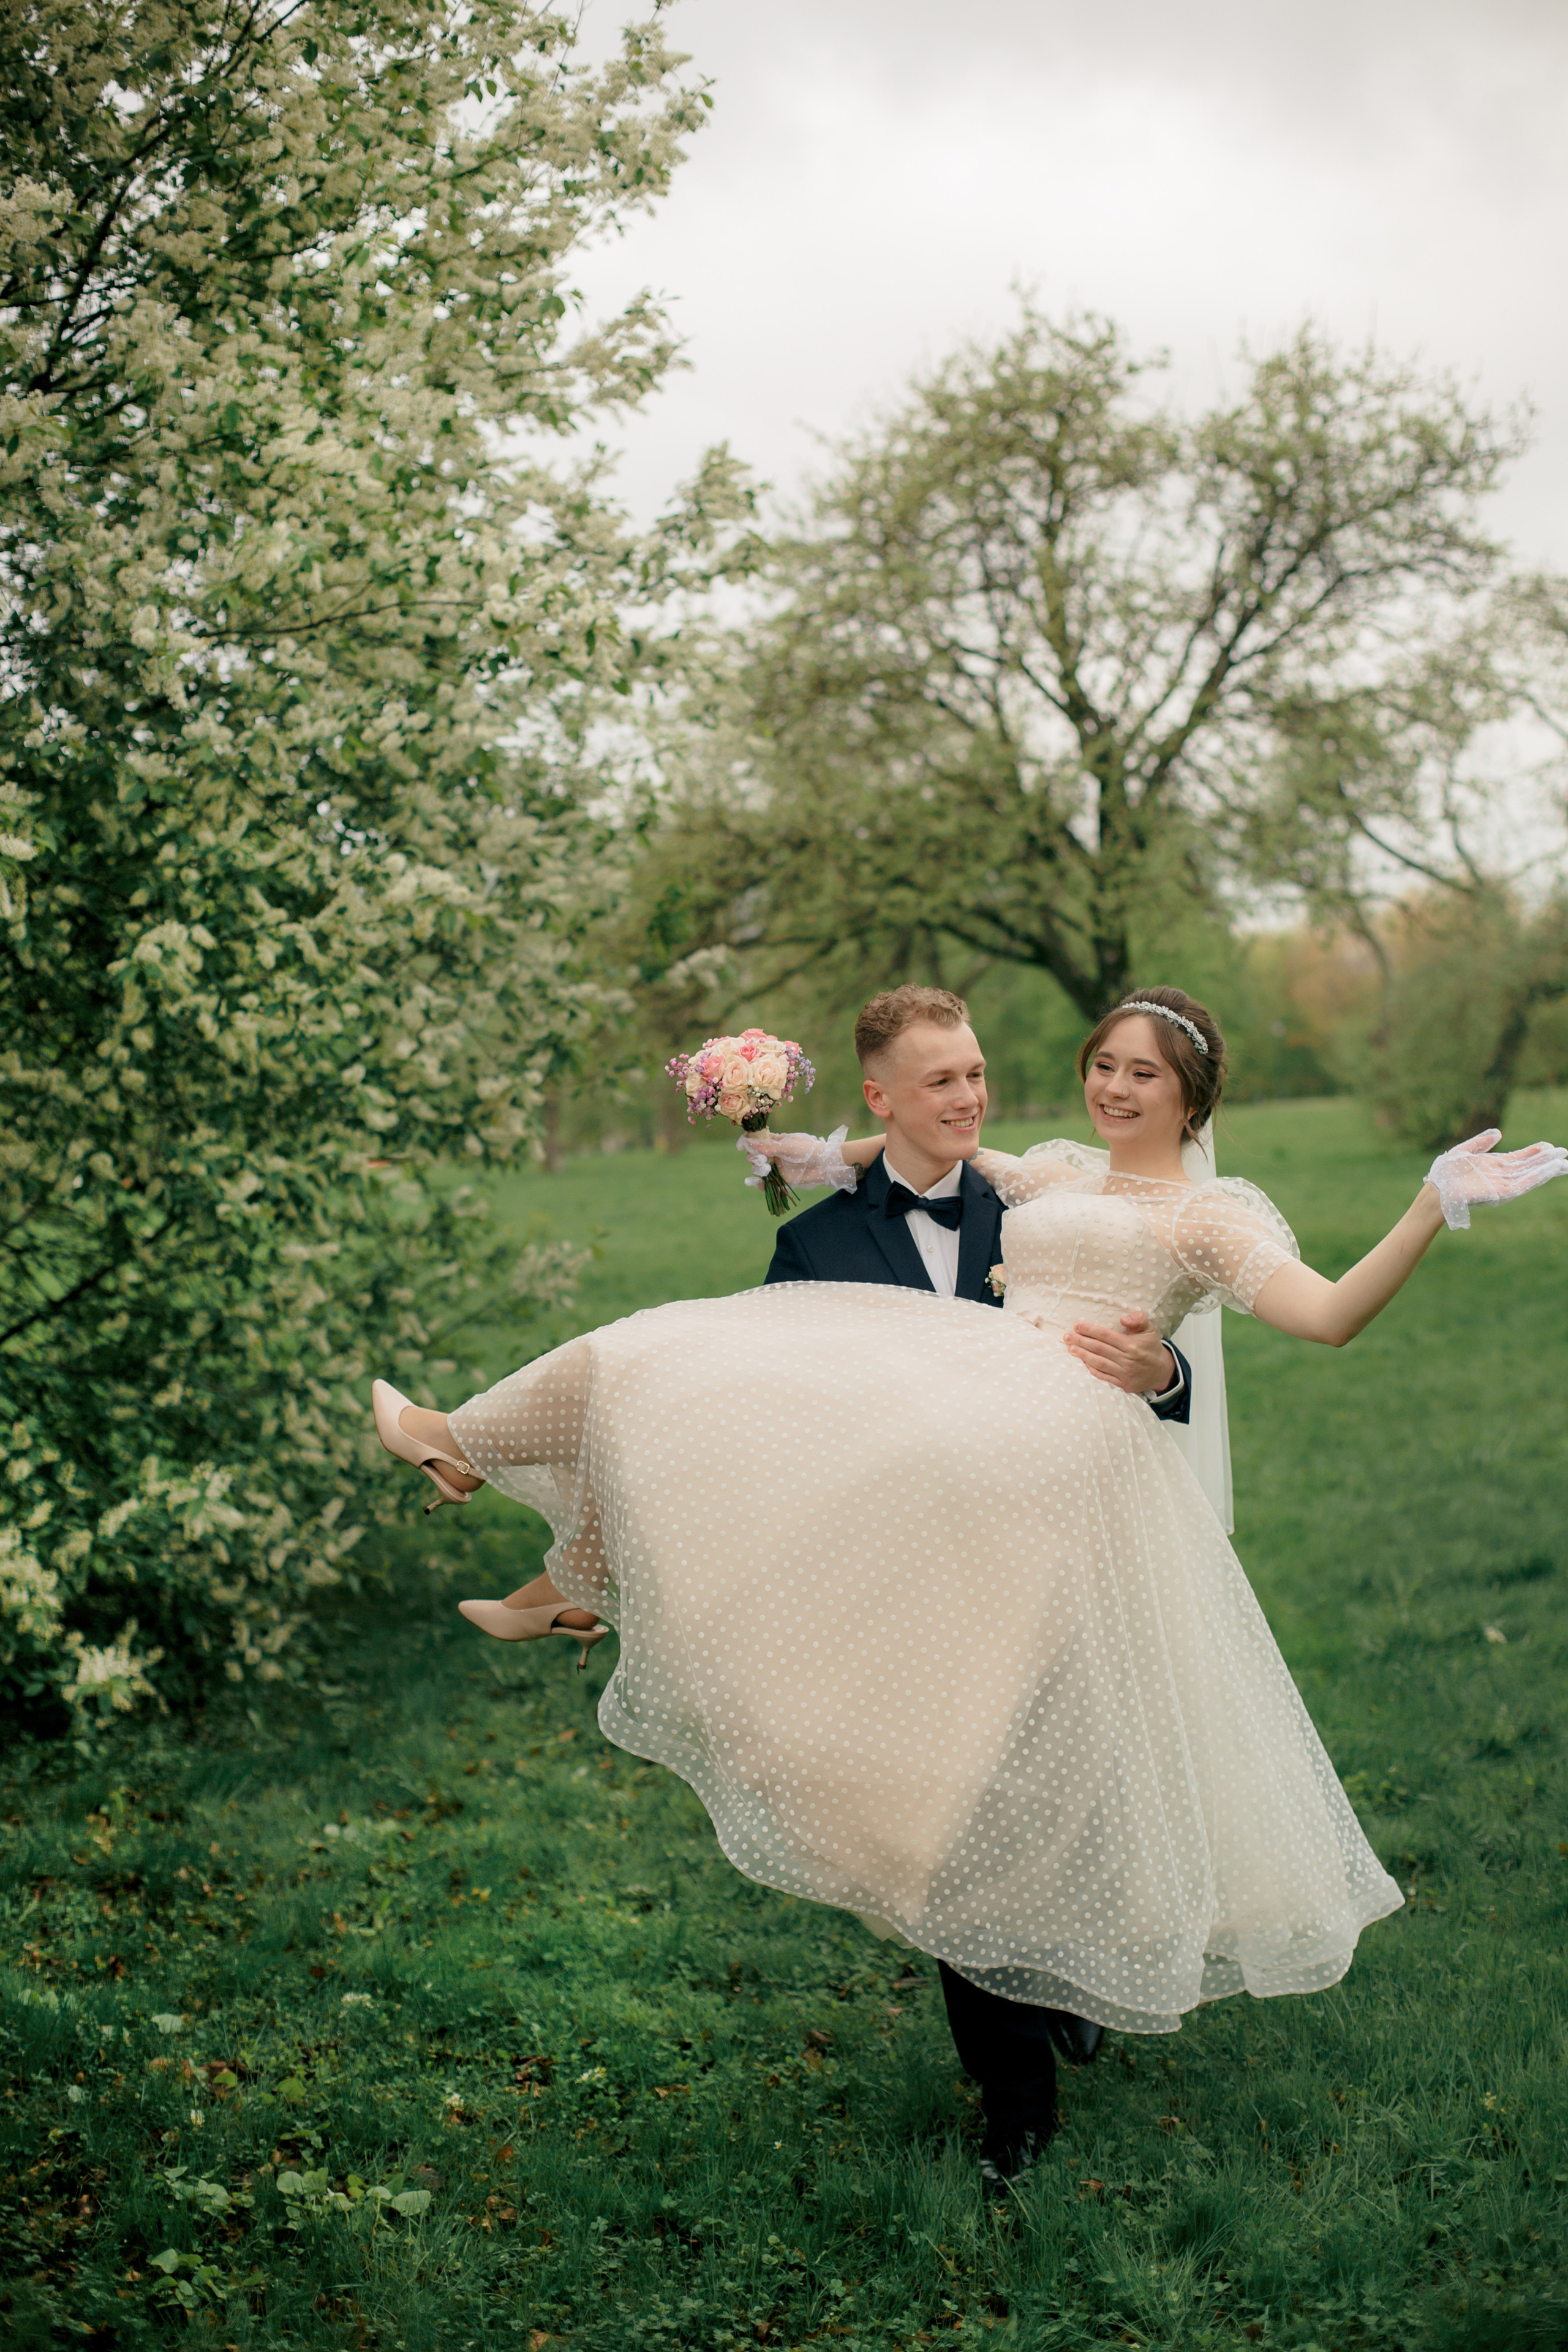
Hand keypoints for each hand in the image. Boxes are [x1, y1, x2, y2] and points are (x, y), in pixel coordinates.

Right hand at [735, 1127, 854, 1193]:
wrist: (824, 1164)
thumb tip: (751, 1144)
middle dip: (753, 1158)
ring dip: (758, 1169)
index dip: (747, 1143)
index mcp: (775, 1142)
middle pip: (754, 1156)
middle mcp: (774, 1155)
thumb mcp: (788, 1146)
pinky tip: (752, 1182)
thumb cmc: (808, 1149)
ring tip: (765, 1168)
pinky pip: (766, 1184)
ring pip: (758, 1169)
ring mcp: (777, 1168)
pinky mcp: (782, 1180)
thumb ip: (770, 1147)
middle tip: (761, 1159)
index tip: (740, 1146)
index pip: (756, 1141)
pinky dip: (758, 1184)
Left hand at [1062, 1308, 1175, 1395]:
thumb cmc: (1151, 1348)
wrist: (1162, 1371)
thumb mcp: (1150, 1329)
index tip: (1077, 1325)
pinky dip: (1091, 1369)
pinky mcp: (1123, 1385)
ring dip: (1082, 1355)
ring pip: (1099, 1363)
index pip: (1106, 1336)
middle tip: (1066, 1337)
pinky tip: (1082, 1362)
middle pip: (1099, 1349)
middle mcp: (1127, 1360)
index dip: (1090, 1330)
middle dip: (1081, 1342)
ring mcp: (1125, 1374)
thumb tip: (1123, 1319)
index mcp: (1132, 1345)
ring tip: (1070, 1349)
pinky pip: (1103, 1376)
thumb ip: (1138, 1319)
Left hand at [1425, 1129, 1567, 1230]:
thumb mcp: (1464, 1151)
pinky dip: (1535, 1178)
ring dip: (1546, 1169)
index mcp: (1493, 1165)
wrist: (1438, 1190)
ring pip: (1529, 1176)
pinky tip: (1547, 1171)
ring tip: (1563, 1163)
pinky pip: (1522, 1185)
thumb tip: (1499, 1132)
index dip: (1534, 1152)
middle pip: (1528, 1167)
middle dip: (1546, 1161)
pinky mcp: (1501, 1194)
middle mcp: (1500, 1176)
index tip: (1548, 1146)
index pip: (1519, 1158)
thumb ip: (1481, 1142)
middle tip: (1564, 1154)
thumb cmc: (1446, 1173)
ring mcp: (1502, 1185)